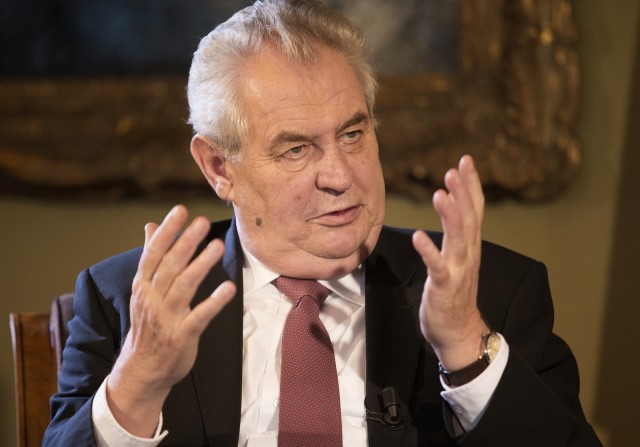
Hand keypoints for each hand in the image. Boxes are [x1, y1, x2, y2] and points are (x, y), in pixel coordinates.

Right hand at [106, 205, 235, 436]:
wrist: (142, 370)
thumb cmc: (148, 325)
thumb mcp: (143, 290)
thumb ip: (151, 258)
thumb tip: (149, 226)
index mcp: (143, 286)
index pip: (154, 253)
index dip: (167, 231)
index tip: (180, 210)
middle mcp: (153, 299)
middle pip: (169, 266)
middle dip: (186, 242)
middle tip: (202, 222)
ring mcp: (167, 318)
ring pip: (183, 287)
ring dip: (201, 265)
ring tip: (217, 246)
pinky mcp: (182, 336)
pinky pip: (199, 317)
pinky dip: (214, 302)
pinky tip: (228, 288)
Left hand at [412, 156, 488, 370]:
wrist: (458, 332)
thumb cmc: (454, 293)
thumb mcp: (457, 257)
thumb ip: (456, 233)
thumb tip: (451, 205)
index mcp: (470, 245)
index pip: (475, 209)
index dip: (471, 185)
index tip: (466, 160)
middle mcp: (468, 254)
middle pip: (469, 219)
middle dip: (463, 193)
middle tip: (454, 170)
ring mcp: (458, 270)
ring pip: (457, 239)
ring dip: (450, 216)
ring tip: (440, 194)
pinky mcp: (444, 287)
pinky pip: (437, 267)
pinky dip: (429, 251)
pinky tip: (418, 235)